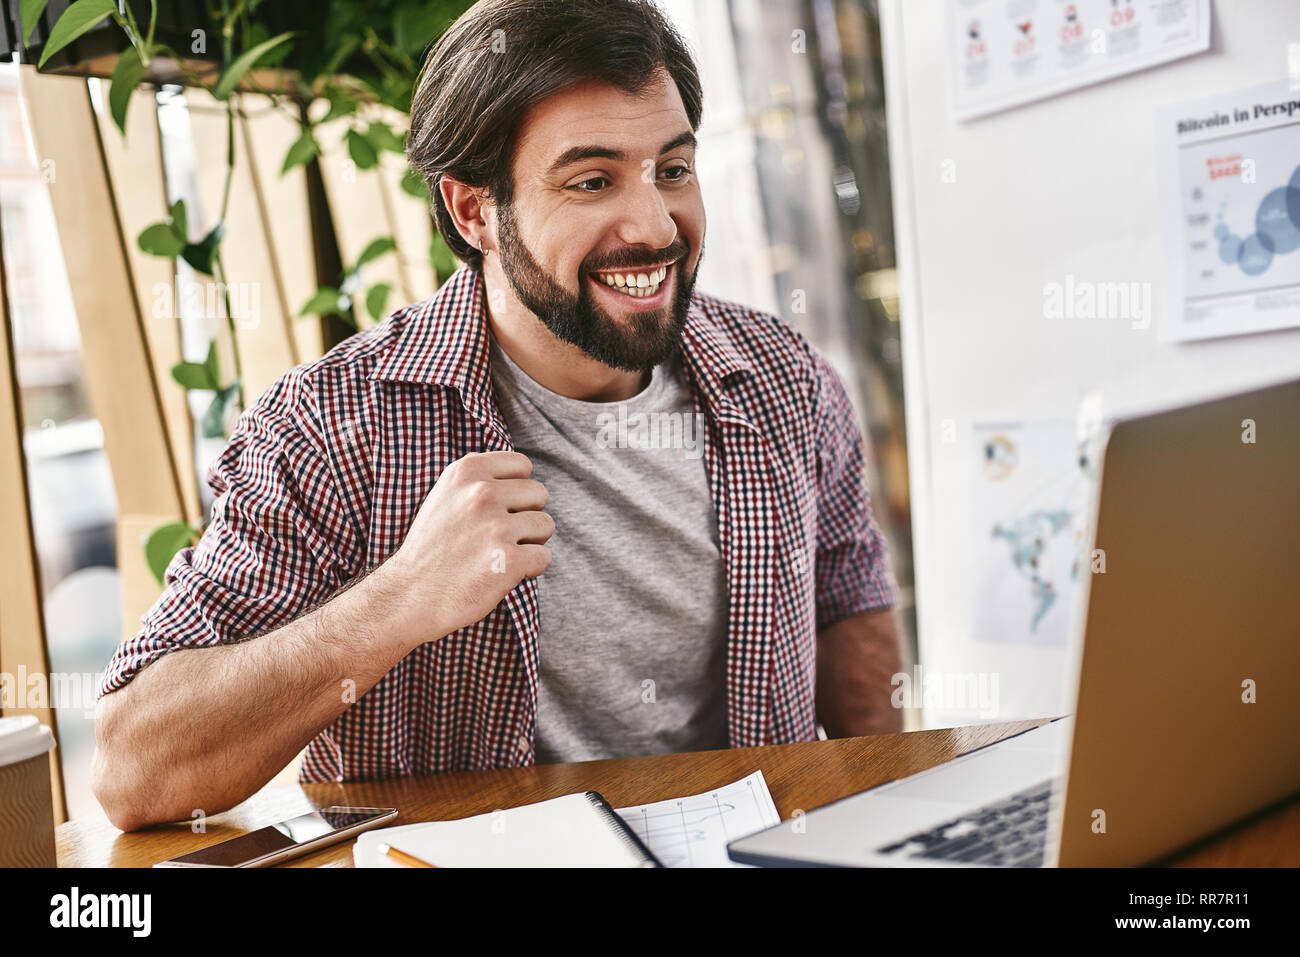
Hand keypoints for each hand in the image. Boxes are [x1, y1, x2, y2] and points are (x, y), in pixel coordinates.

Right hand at [378, 451, 552, 646]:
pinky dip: (530, 569)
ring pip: (546, 525)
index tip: (499, 509)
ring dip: (531, 543)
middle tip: (498, 537)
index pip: (521, 464)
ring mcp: (496, 526)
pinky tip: (502, 574)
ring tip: (499, 554)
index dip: (517, 489)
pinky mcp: (508, 560)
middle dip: (526, 516)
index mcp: (467, 471)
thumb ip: (480, 480)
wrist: (408, 596)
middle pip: (539, 494)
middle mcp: (482, 493)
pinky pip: (544, 557)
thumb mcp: (446, 496)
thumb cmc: (432, 549)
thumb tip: (522, 476)